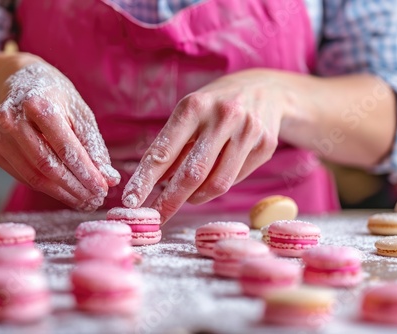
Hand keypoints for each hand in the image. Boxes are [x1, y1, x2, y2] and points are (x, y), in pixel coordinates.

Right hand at [0, 60, 119, 210]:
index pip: (66, 148)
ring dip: (62, 194)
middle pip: (47, 166)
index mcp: (38, 104)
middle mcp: (12, 118)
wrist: (18, 80)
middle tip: (95, 201)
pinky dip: (46, 188)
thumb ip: (94, 146)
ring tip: (84, 201)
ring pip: (34, 176)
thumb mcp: (79, 112)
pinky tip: (65, 192)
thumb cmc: (55, 97)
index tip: (103, 189)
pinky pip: (23, 176)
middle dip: (75, 188)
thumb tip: (110, 179)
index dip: (86, 173)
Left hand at [122, 69, 297, 222]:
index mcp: (195, 106)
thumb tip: (151, 185)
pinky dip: (217, 187)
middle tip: (156, 217)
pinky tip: (213, 178)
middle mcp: (223, 116)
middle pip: (192, 173)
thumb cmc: (214, 106)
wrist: (265, 89)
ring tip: (187, 196)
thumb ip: (172, 148)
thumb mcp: (189, 115)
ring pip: (216, 184)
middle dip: (169, 201)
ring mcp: (248, 131)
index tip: (131, 200)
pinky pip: (235, 180)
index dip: (145, 180)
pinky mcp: (266, 145)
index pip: (164, 151)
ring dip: (195, 197)